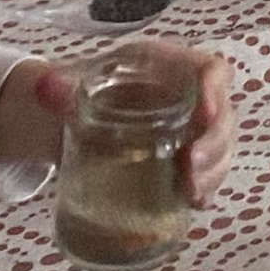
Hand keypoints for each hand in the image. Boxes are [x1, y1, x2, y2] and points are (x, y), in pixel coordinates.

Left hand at [0, 37, 235, 200]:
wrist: (66, 119)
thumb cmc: (79, 91)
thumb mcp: (69, 85)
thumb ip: (58, 87)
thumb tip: (46, 88)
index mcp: (168, 66)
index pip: (210, 69)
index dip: (215, 90)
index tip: (205, 115)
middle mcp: (188, 95)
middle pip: (222, 114)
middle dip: (214, 143)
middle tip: (192, 169)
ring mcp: (190, 129)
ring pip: (221, 146)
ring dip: (214, 170)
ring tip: (192, 193)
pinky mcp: (183, 159)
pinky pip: (207, 172)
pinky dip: (206, 189)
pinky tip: (194, 204)